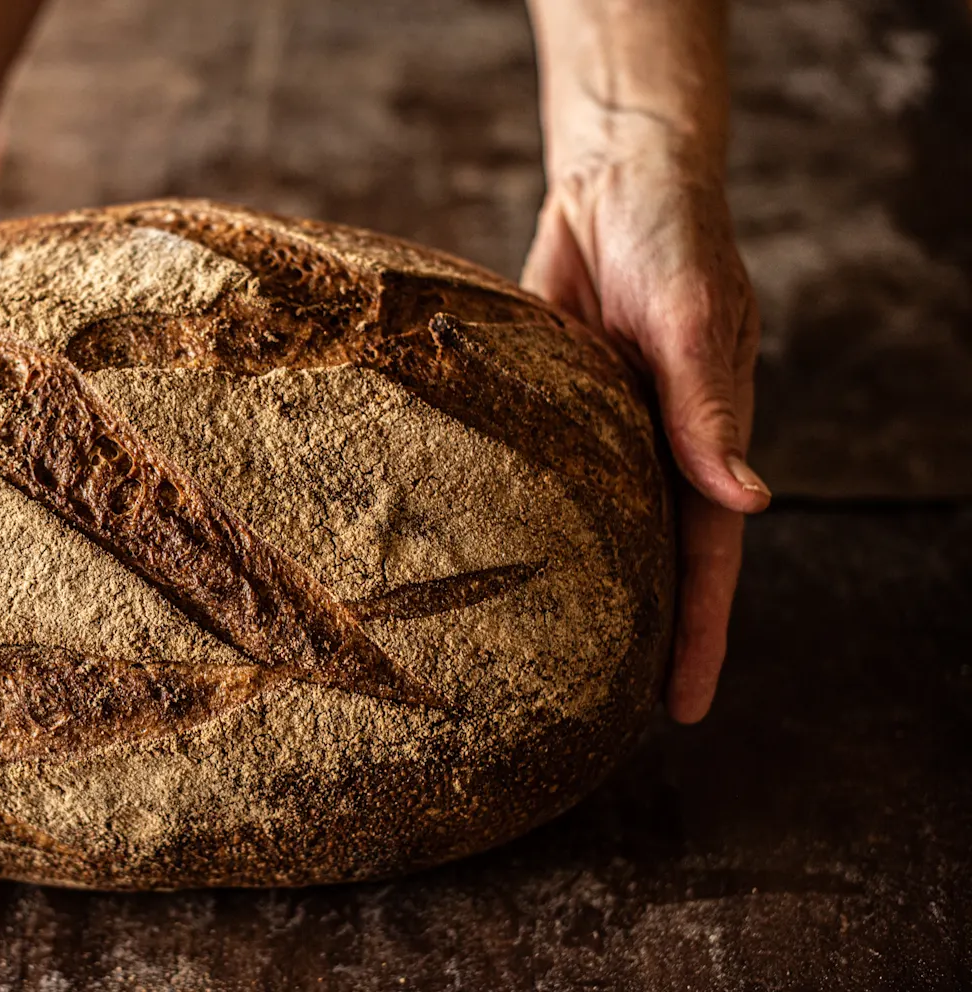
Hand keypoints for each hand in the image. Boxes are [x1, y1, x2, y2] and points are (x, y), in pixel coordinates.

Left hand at [521, 133, 769, 723]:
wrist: (614, 183)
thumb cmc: (674, 241)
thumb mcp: (694, 319)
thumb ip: (709, 408)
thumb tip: (748, 500)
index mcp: (701, 439)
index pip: (706, 557)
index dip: (697, 635)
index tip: (680, 710)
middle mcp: (649, 446)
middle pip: (645, 558)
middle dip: (632, 636)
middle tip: (597, 715)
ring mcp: (594, 430)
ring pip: (583, 526)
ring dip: (569, 587)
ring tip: (530, 657)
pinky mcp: (542, 403)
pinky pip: (526, 470)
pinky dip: (506, 515)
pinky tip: (476, 559)